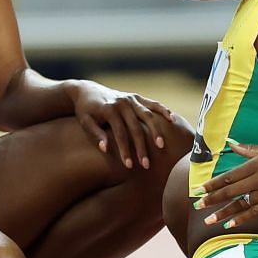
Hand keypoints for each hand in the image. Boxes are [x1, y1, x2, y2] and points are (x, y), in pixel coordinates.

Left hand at [66, 80, 181, 169]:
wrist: (87, 91)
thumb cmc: (85, 111)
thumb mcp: (85, 122)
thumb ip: (95, 134)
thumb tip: (106, 149)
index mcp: (109, 109)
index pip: (119, 133)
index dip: (125, 150)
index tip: (129, 166)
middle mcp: (122, 103)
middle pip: (136, 127)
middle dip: (141, 147)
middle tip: (146, 165)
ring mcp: (131, 99)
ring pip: (148, 115)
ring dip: (156, 131)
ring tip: (162, 146)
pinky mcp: (137, 97)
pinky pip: (153, 103)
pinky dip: (163, 110)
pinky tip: (172, 119)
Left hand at [197, 141, 257, 226]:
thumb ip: (247, 150)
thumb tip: (230, 143)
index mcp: (255, 164)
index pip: (228, 176)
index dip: (212, 184)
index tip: (198, 189)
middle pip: (231, 191)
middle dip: (212, 199)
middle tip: (197, 206)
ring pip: (241, 204)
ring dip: (223, 213)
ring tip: (209, 220)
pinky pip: (255, 212)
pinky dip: (241, 218)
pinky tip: (229, 224)